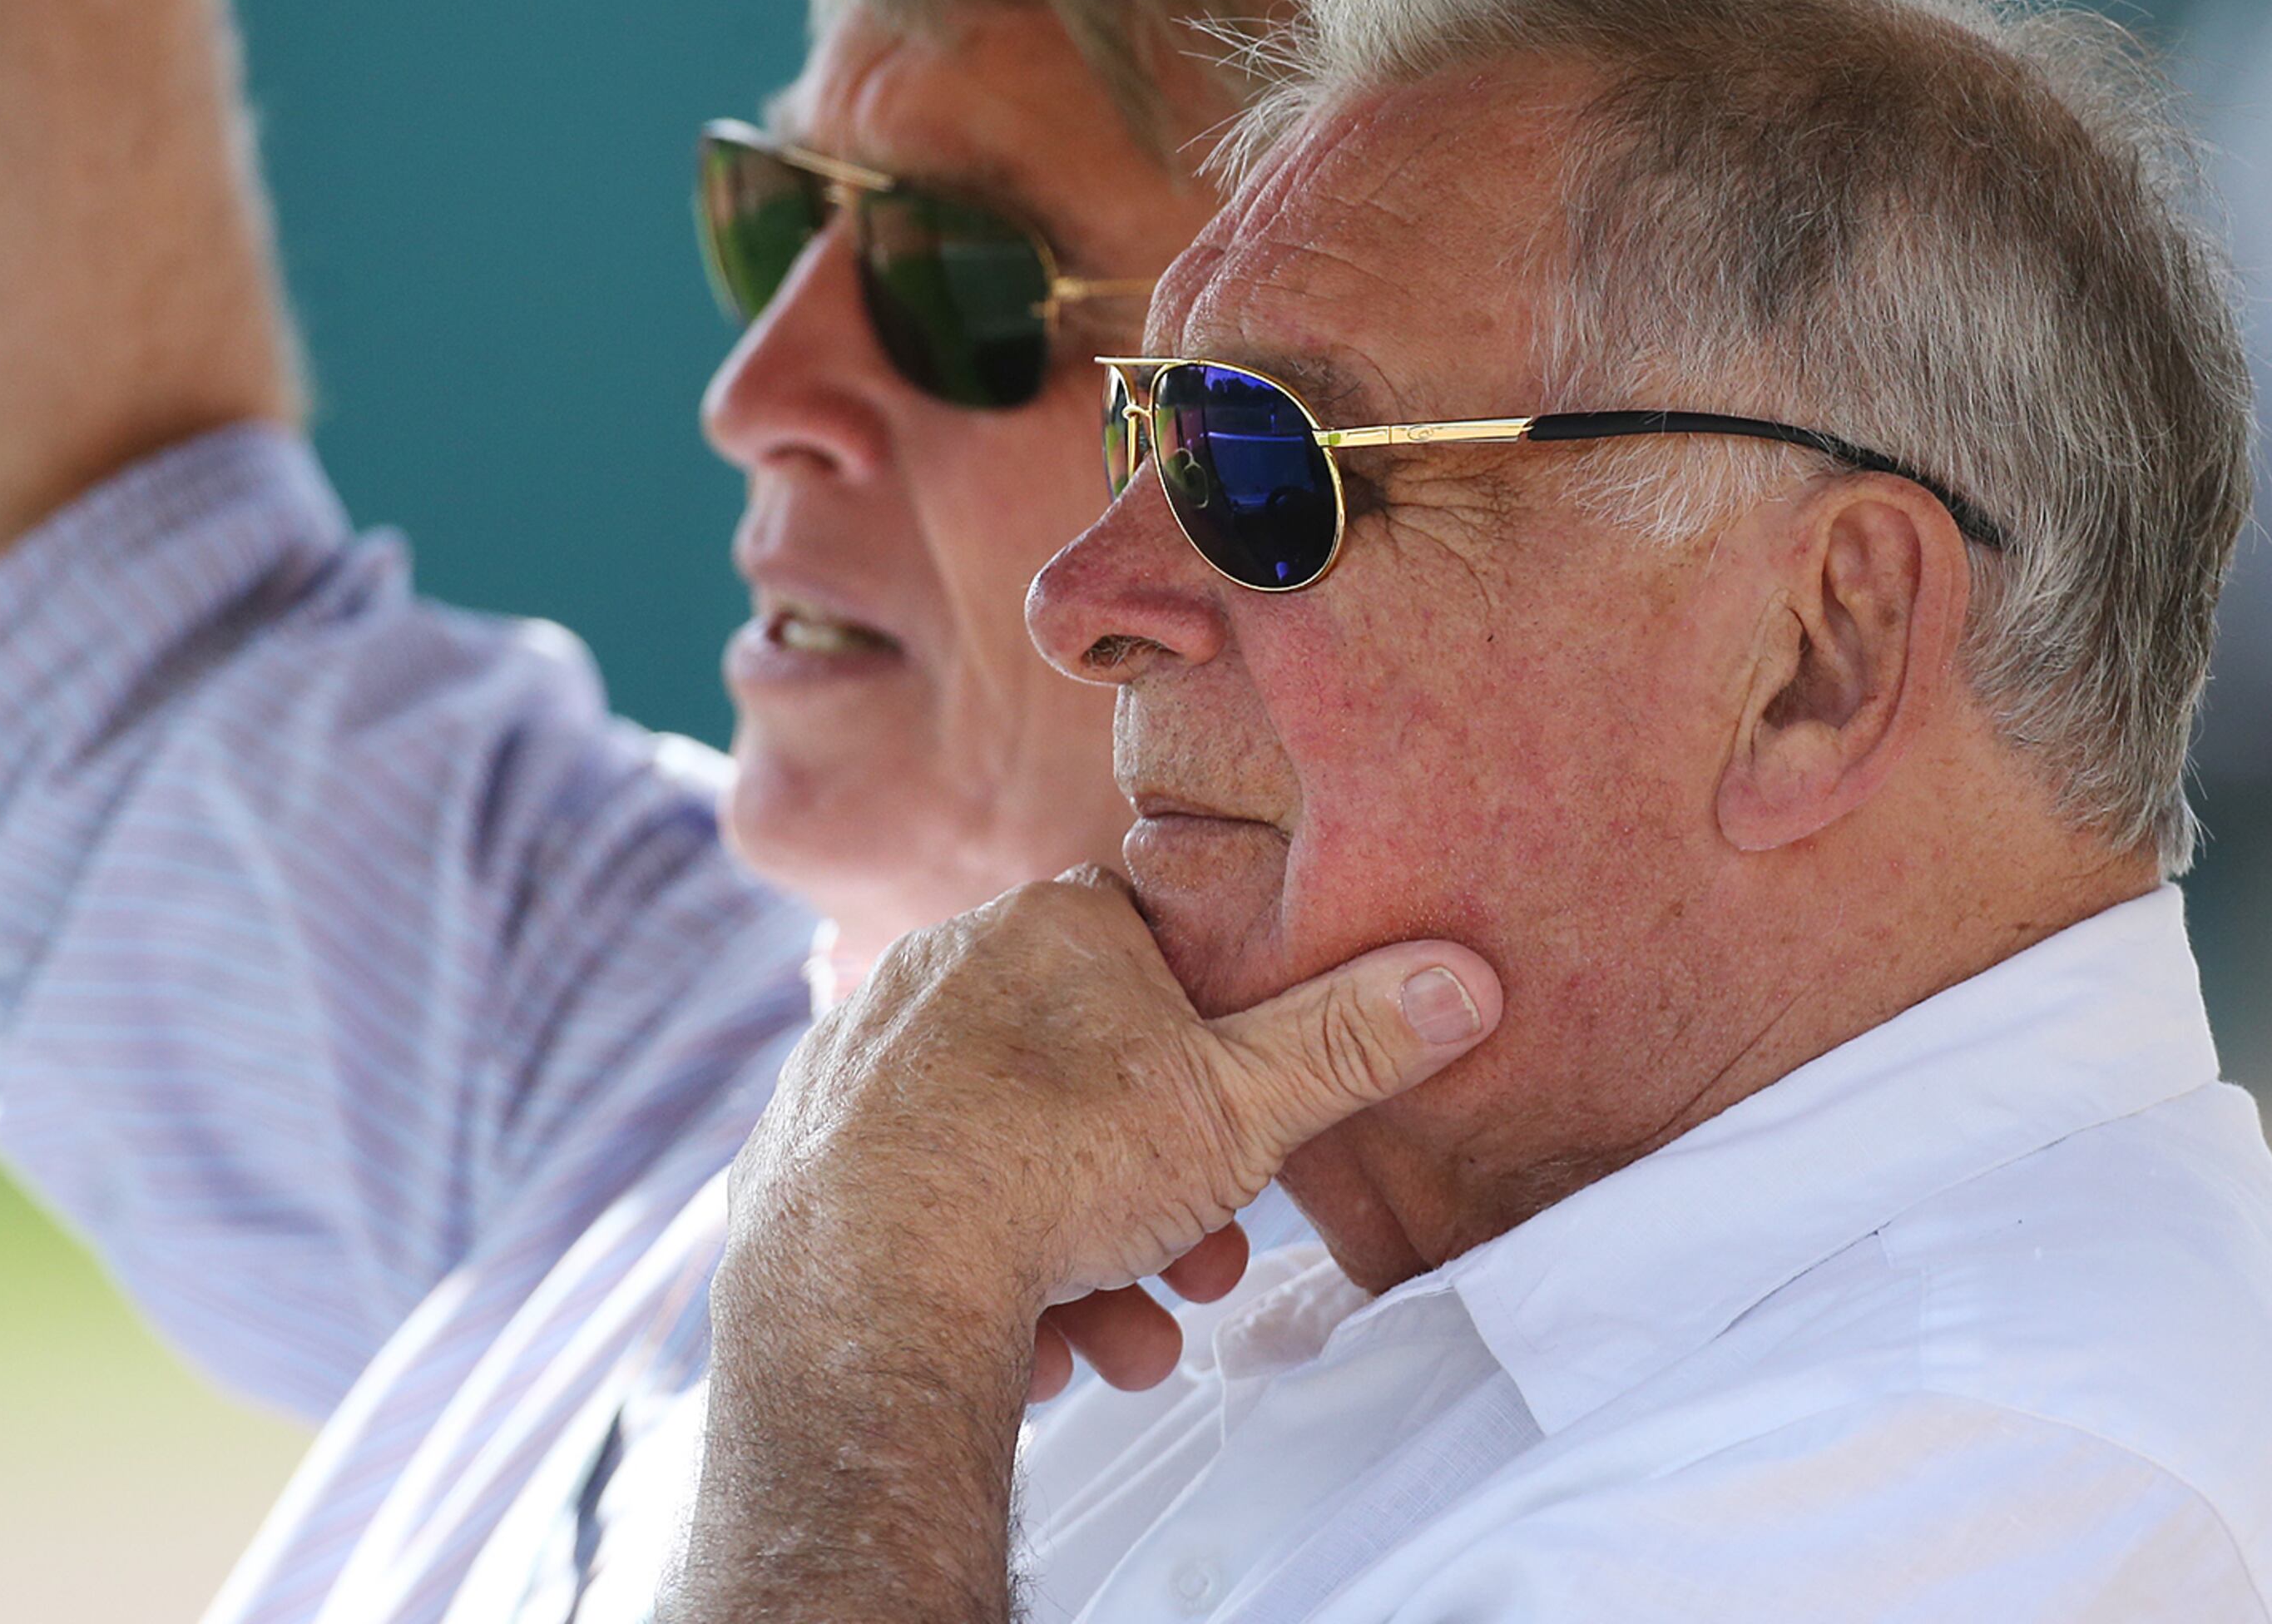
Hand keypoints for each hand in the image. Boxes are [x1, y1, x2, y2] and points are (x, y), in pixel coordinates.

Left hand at [720, 866, 1501, 1379]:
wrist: (866, 1281)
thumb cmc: (1059, 1168)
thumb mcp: (1243, 1105)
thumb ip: (1351, 1041)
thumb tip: (1467, 975)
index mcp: (1050, 924)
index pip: (1158, 957)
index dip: (1219, 1062)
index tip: (1246, 1149)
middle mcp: (940, 967)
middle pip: (1089, 1080)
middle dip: (1161, 1193)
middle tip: (1202, 1272)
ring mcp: (861, 1058)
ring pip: (1010, 1157)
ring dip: (1087, 1260)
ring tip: (1125, 1343)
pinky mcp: (804, 1150)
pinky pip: (921, 1205)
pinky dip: (981, 1275)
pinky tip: (1025, 1347)